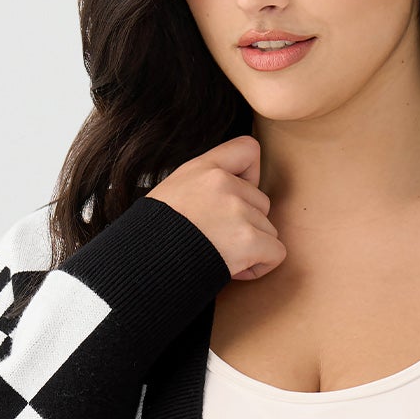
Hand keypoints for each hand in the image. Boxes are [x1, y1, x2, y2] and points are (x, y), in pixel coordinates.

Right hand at [146, 133, 285, 281]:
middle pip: (262, 202)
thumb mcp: (173, 191)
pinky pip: (276, 253)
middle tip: (217, 241)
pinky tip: (234, 269)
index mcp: (204, 168)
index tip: (235, 196)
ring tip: (219, 255)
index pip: (248, 149)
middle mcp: (224, 184)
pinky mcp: (248, 240)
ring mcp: (238, 211)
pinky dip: (260, 266)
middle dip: (246, 225)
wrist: (143, 261)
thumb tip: (229, 200)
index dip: (250, 176)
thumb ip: (205, 185)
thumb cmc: (156, 234)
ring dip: (251, 248)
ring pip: (269, 230)